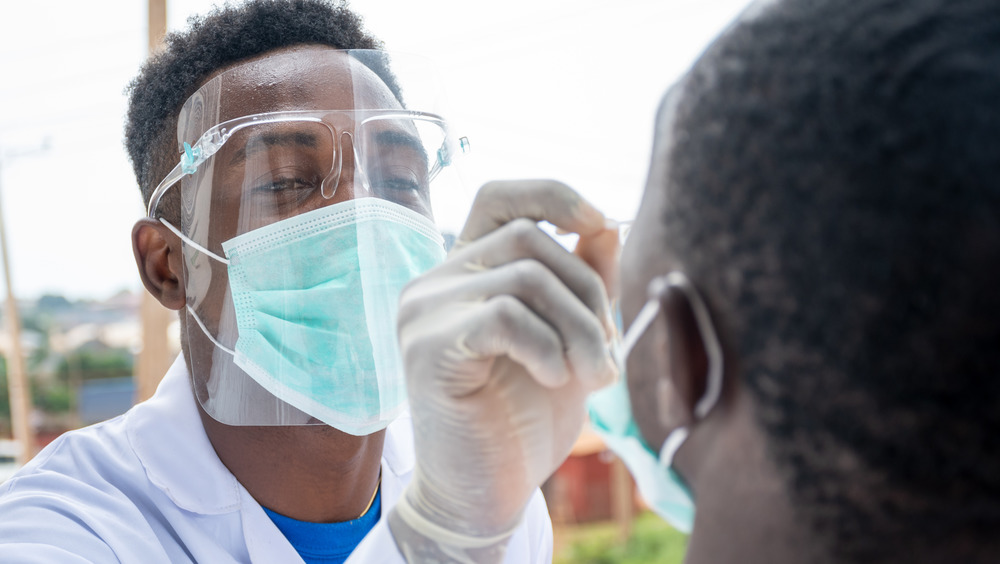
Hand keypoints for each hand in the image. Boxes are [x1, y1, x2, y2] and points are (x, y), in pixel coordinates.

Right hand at [389, 180, 618, 562]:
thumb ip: (583, 283)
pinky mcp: (426, 348)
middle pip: (529, 238)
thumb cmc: (525, 416)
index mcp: (466, 273)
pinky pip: (505, 316)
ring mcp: (423, 311)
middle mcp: (435, 281)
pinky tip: (555, 381)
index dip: (551, 194)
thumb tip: (606, 223)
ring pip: (525, 276)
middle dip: (588, 292)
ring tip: (595, 375)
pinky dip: (548, 347)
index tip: (598, 222)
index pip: (498, 197)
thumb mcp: (570, 340)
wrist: (485, 491)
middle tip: (608, 354)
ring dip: (581, 327)